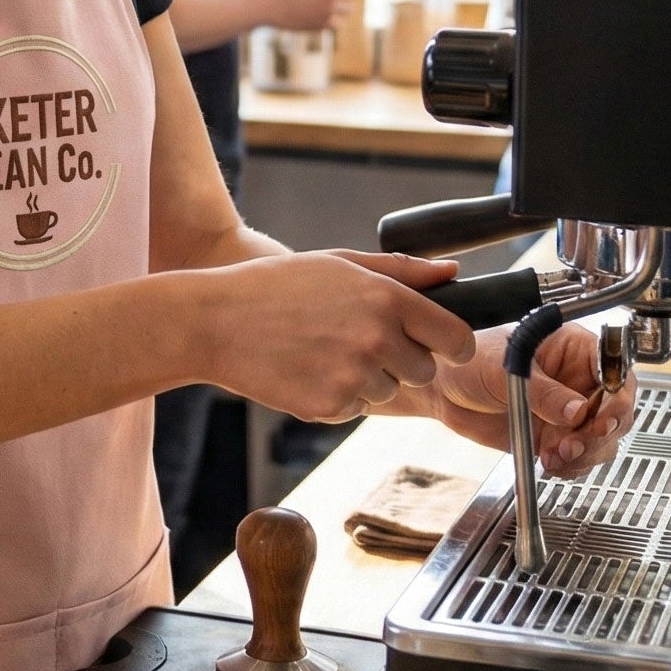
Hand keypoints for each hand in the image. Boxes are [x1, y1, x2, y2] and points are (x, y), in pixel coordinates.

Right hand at [200, 249, 472, 420]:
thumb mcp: (339, 263)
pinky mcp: (332, 406)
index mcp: (386, 299)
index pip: (456, 337)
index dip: (452, 343)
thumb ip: (403, 270)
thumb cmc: (274, 286)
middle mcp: (378, 339)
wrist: (214, 321)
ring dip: (366, 377)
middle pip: (424, 370)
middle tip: (355, 339)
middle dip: (401, 359)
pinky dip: (337, 394)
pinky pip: (355, 408)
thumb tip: (453, 272)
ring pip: (388, 391)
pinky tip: (306, 368)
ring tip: (321, 350)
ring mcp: (355, 377)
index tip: (441, 345)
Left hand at [411, 321, 634, 476]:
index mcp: (571, 347)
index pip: (614, 368)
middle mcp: (578, 379)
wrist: (442, 391)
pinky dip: (572, 466)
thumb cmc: (467, 362)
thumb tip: (577, 410)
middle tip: (574, 442)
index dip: (618, 394)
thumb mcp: (503, 369)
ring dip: (586, 452)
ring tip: (557, 454)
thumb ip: (542, 392)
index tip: (603, 416)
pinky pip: (583, 457)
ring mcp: (570, 410)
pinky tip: (550, 461)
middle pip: (618, 409)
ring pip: (604, 438)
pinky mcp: (558, 436)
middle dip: (601, 431)